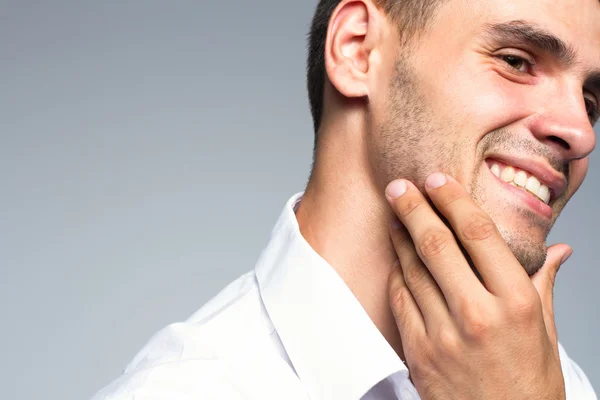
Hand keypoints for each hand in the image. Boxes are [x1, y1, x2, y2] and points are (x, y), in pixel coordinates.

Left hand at [385, 172, 569, 399]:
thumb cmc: (528, 384)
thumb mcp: (545, 333)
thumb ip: (543, 284)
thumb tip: (558, 250)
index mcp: (516, 302)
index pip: (478, 234)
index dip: (453, 200)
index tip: (436, 180)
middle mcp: (478, 314)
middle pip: (436, 244)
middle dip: (414, 208)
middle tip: (399, 186)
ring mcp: (443, 334)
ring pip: (413, 269)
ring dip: (400, 237)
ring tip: (395, 215)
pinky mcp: (419, 352)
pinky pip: (400, 300)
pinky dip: (396, 273)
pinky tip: (396, 257)